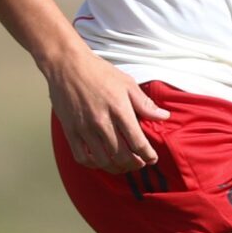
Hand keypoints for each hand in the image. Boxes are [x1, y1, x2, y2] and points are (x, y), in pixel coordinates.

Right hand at [41, 45, 167, 173]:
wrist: (67, 64)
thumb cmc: (99, 72)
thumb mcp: (126, 83)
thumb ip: (145, 103)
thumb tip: (164, 116)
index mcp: (119, 110)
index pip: (138, 142)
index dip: (148, 155)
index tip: (152, 158)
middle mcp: (102, 122)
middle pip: (122, 156)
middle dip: (134, 164)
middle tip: (139, 163)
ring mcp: (84, 128)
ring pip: (103, 160)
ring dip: (116, 167)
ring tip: (123, 165)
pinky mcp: (70, 130)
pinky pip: (82, 157)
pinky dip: (93, 164)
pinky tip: (101, 161)